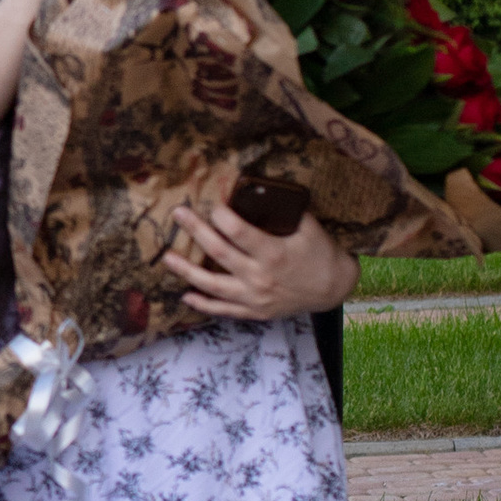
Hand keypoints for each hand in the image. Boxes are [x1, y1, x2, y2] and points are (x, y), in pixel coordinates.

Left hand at [168, 195, 358, 323]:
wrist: (333, 288)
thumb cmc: (320, 253)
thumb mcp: (308, 227)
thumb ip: (284, 210)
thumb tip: (259, 188)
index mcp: (274, 253)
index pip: (239, 232)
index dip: (222, 217)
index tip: (212, 204)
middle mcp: (260, 277)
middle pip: (219, 253)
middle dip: (196, 231)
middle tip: (178, 214)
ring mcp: (255, 298)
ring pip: (213, 285)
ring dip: (187, 271)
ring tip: (167, 258)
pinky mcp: (254, 312)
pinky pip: (223, 310)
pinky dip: (203, 304)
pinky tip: (186, 295)